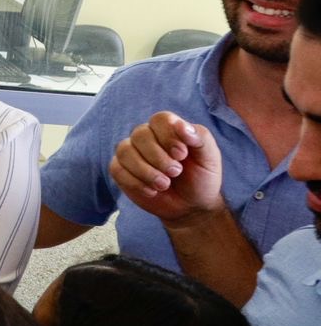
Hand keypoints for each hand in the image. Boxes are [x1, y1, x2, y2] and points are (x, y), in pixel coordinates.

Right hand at [110, 111, 225, 223]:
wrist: (191, 206)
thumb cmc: (201, 177)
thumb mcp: (209, 158)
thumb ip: (200, 138)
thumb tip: (181, 125)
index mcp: (168, 128)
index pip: (159, 119)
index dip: (168, 136)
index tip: (181, 155)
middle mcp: (146, 137)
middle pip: (140, 135)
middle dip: (158, 158)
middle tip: (176, 172)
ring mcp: (131, 153)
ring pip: (125, 151)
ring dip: (146, 171)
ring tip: (164, 185)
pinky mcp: (121, 170)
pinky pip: (117, 169)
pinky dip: (135, 183)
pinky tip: (152, 191)